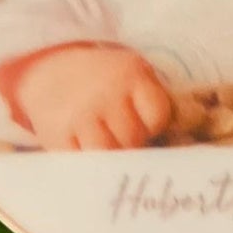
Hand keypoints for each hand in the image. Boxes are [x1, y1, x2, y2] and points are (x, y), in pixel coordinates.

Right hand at [12, 44, 171, 150]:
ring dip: (111, 156)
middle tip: (120, 133)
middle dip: (131, 142)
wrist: (51, 70)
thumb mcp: (132, 74)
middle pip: (133, 138)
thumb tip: (182, 138)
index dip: (153, 125)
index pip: (158, 115)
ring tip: (106, 143)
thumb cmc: (104, 81)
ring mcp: (80, 115)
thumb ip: (152, 101)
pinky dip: (88, 161)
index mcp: (130, 74)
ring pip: (109, 155)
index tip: (142, 122)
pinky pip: (82, 161)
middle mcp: (105, 92)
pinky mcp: (58, 134)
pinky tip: (86, 147)